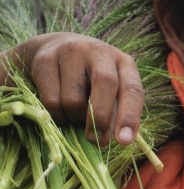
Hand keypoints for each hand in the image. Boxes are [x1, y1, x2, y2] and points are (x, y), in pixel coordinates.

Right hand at [0, 33, 143, 145]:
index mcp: (122, 62)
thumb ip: (114, 112)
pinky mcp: (46, 59)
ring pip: (74, 99)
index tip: (124, 141)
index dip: (129, 116)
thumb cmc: (89, 79)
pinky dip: (56, 116)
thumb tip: (105, 139)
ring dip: (74, 119)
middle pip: (105, 84)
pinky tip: (60, 112)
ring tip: (75, 118)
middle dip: (101, 118)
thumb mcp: (109, 91)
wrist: (53, 47)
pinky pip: (51, 100)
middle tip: (96, 140)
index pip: (132, 89)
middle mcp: (99, 52)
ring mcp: (71, 52)